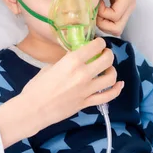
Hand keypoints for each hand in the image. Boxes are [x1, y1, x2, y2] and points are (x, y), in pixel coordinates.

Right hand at [0, 38, 123, 146]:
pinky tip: (119, 84)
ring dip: (112, 70)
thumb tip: (75, 60)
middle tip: (104, 54)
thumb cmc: (36, 87)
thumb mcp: (49, 67)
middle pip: (107, 60)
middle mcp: (83, 74)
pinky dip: (116, 89)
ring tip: (108, 69)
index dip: (99, 43)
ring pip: (111, 78)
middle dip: (108, 54)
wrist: (33, 109)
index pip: (95, 46)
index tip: (98, 43)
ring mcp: (87, 90)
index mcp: (72, 62)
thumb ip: (65, 62)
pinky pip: (108, 96)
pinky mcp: (87, 103)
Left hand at [98, 0, 141, 35]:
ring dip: (102, 23)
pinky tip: (98, 8)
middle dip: (102, 24)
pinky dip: (103, 21)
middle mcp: (129, 6)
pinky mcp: (122, 10)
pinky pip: (113, 24)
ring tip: (96, 8)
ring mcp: (126, 10)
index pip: (115, 16)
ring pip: (115, 29)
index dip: (102, 13)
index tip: (97, 1)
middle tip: (94, 10)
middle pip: (117, 29)